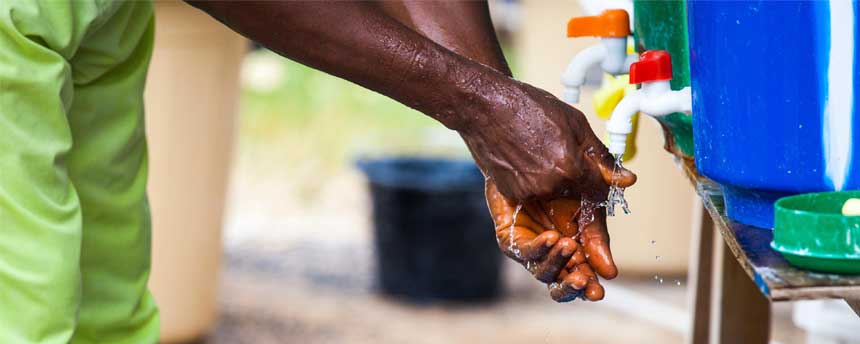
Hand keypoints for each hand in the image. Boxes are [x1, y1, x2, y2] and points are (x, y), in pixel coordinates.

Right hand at [459, 79, 635, 201]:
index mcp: (570, 167)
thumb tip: (626, 179)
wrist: (486, 106)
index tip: (593, 174)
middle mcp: (550, 185)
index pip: (599, 191)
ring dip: (552, 181)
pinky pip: (532, 193)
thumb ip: (600, 155)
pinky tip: (524, 159)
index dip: (598, 181)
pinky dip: (532, 181)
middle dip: (574, 179)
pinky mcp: (510, 192)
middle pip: (575, 194)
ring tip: (538, 152)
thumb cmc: (529, 107)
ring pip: (553, 195)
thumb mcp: (574, 122)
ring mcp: (527, 191)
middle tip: (558, 153)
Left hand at [485, 176, 629, 301]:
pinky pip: (525, 251)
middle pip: (565, 282)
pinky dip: (539, 247)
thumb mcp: (586, 192)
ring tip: (569, 246)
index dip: (595, 280)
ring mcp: (532, 249)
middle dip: (576, 286)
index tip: (609, 275)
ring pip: (545, 273)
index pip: (588, 272)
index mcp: (578, 248)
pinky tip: (551, 237)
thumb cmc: (559, 177)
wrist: (522, 160)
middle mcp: (554, 253)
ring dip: (559, 262)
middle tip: (585, 283)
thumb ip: (601, 206)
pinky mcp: (510, 240)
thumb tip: (628, 189)